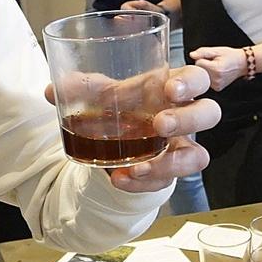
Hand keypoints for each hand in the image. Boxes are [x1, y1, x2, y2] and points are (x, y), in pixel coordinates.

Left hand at [44, 65, 220, 192]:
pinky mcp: (167, 172)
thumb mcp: (100, 95)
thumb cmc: (118, 107)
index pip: (198, 79)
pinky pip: (166, 181)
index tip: (170, 89)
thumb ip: (80, 89)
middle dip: (189, 119)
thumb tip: (51, 90)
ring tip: (137, 166)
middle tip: (160, 124)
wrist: (113, 140)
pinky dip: (143, 183)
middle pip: (209, 114)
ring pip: (197, 156)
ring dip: (170, 162)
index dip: (192, 82)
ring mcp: (179, 147)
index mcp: (170, 88)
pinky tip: (120, 179)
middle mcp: (182, 117)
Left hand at [190, 45, 249, 90]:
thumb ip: (203, 52)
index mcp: (215, 69)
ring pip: (202, 77)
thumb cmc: (231, 56)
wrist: (242, 64)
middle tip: (214, 62)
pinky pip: (207, 81)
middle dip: (204, 65)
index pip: (198, 63)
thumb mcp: (217, 50)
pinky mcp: (217, 88)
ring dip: (207, 72)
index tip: (210, 57)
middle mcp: (216, 79)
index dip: (203, 58)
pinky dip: (210, 77)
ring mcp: (217, 85)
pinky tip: (217, 73)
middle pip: (199, 71)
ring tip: (216, 67)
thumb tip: (192, 55)